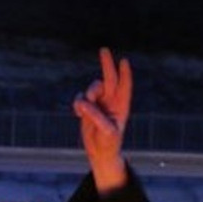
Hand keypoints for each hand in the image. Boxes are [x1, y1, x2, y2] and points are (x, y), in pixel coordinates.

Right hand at [72, 47, 132, 193]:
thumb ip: (96, 115)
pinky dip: (78, 105)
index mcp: (122, 106)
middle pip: (109, 78)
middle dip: (106, 64)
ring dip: (87, 96)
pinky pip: (80, 98)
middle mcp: (112, 101)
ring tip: (83, 112)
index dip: (124, 73)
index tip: (124, 61)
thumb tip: (84, 102)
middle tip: (104, 49)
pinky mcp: (88, 108)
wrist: (100, 152)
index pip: (124, 86)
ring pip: (92, 89)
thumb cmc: (109, 143)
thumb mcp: (106, 131)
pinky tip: (78, 115)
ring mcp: (100, 103)